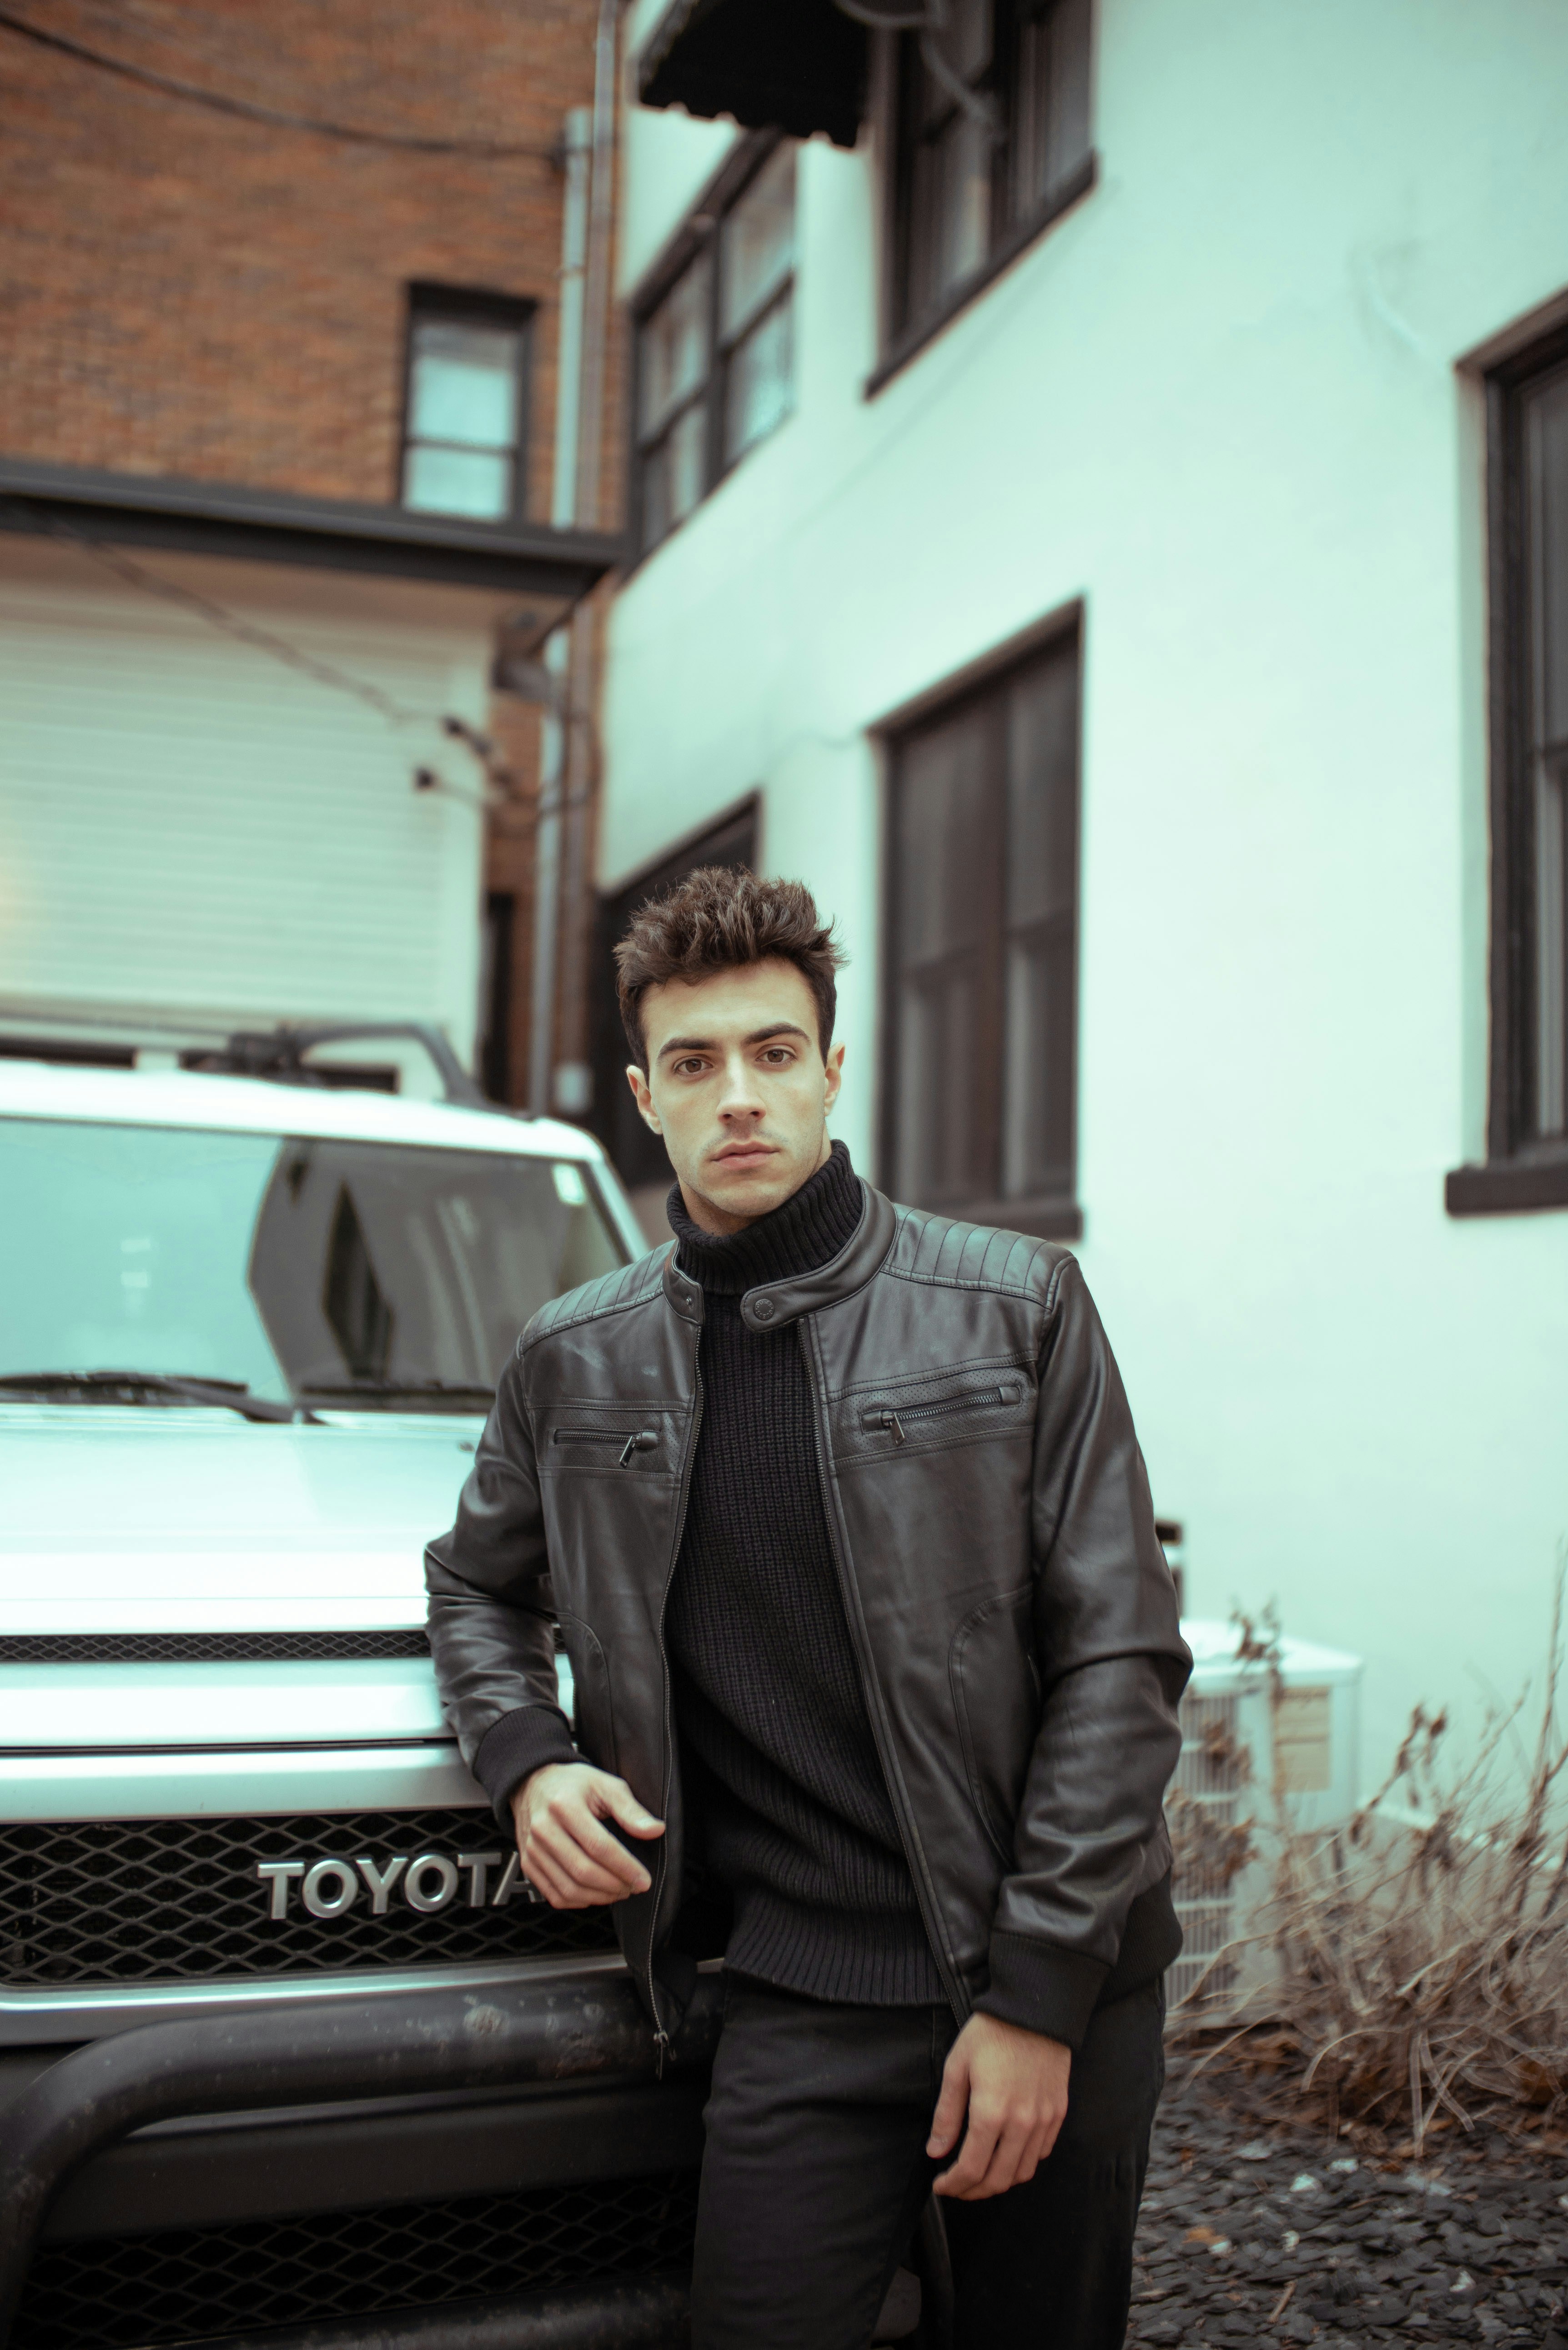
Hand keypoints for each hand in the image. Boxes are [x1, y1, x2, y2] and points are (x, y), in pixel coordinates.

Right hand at [511, 1761, 664, 1908]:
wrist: (533, 1784)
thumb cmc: (574, 1784)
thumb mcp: (605, 1785)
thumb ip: (630, 1809)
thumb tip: (655, 1830)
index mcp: (564, 1805)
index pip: (599, 1846)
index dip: (625, 1867)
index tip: (643, 1879)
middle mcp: (543, 1829)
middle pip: (583, 1871)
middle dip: (615, 1886)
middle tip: (633, 1887)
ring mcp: (532, 1849)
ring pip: (569, 1889)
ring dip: (599, 1897)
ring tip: (619, 1891)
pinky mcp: (527, 1864)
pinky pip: (554, 1895)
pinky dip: (579, 1902)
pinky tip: (596, 1894)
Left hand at [927, 2012, 1070, 2200]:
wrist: (1034, 2009)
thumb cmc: (992, 2033)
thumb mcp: (957, 2067)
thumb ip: (947, 2115)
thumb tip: (936, 2152)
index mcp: (991, 2113)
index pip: (970, 2169)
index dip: (952, 2185)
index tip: (940, 2185)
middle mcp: (1021, 2124)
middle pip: (998, 2180)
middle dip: (973, 2192)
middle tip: (957, 2188)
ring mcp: (1044, 2120)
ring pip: (1022, 2173)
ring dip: (999, 2182)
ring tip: (980, 2177)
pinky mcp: (1058, 2112)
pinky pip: (1041, 2153)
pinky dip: (1022, 2163)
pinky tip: (1007, 2155)